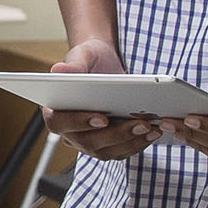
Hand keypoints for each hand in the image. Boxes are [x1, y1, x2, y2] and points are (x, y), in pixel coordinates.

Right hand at [42, 37, 158, 161]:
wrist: (106, 66)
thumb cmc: (90, 60)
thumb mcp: (83, 55)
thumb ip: (73, 64)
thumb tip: (59, 70)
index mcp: (55, 110)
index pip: (59, 123)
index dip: (78, 123)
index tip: (102, 118)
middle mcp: (69, 131)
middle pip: (87, 142)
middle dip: (115, 135)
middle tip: (139, 124)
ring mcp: (88, 141)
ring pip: (106, 151)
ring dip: (129, 142)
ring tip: (150, 128)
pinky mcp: (107, 145)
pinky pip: (120, 152)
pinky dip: (137, 144)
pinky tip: (153, 132)